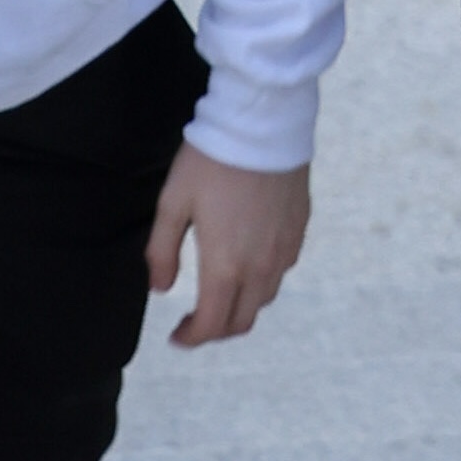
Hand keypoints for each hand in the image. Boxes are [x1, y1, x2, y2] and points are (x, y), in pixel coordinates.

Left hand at [145, 141, 310, 348]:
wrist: (263, 121)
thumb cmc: (211, 160)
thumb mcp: (173, 202)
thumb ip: (162, 251)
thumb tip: (160, 289)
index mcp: (225, 266)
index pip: (212, 325)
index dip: (191, 338)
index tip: (177, 336)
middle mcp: (260, 267)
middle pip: (241, 321)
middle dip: (216, 329)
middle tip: (196, 320)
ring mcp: (284, 250)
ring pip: (265, 299)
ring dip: (241, 306)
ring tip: (221, 292)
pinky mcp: (299, 230)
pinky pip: (281, 270)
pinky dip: (262, 280)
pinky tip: (248, 261)